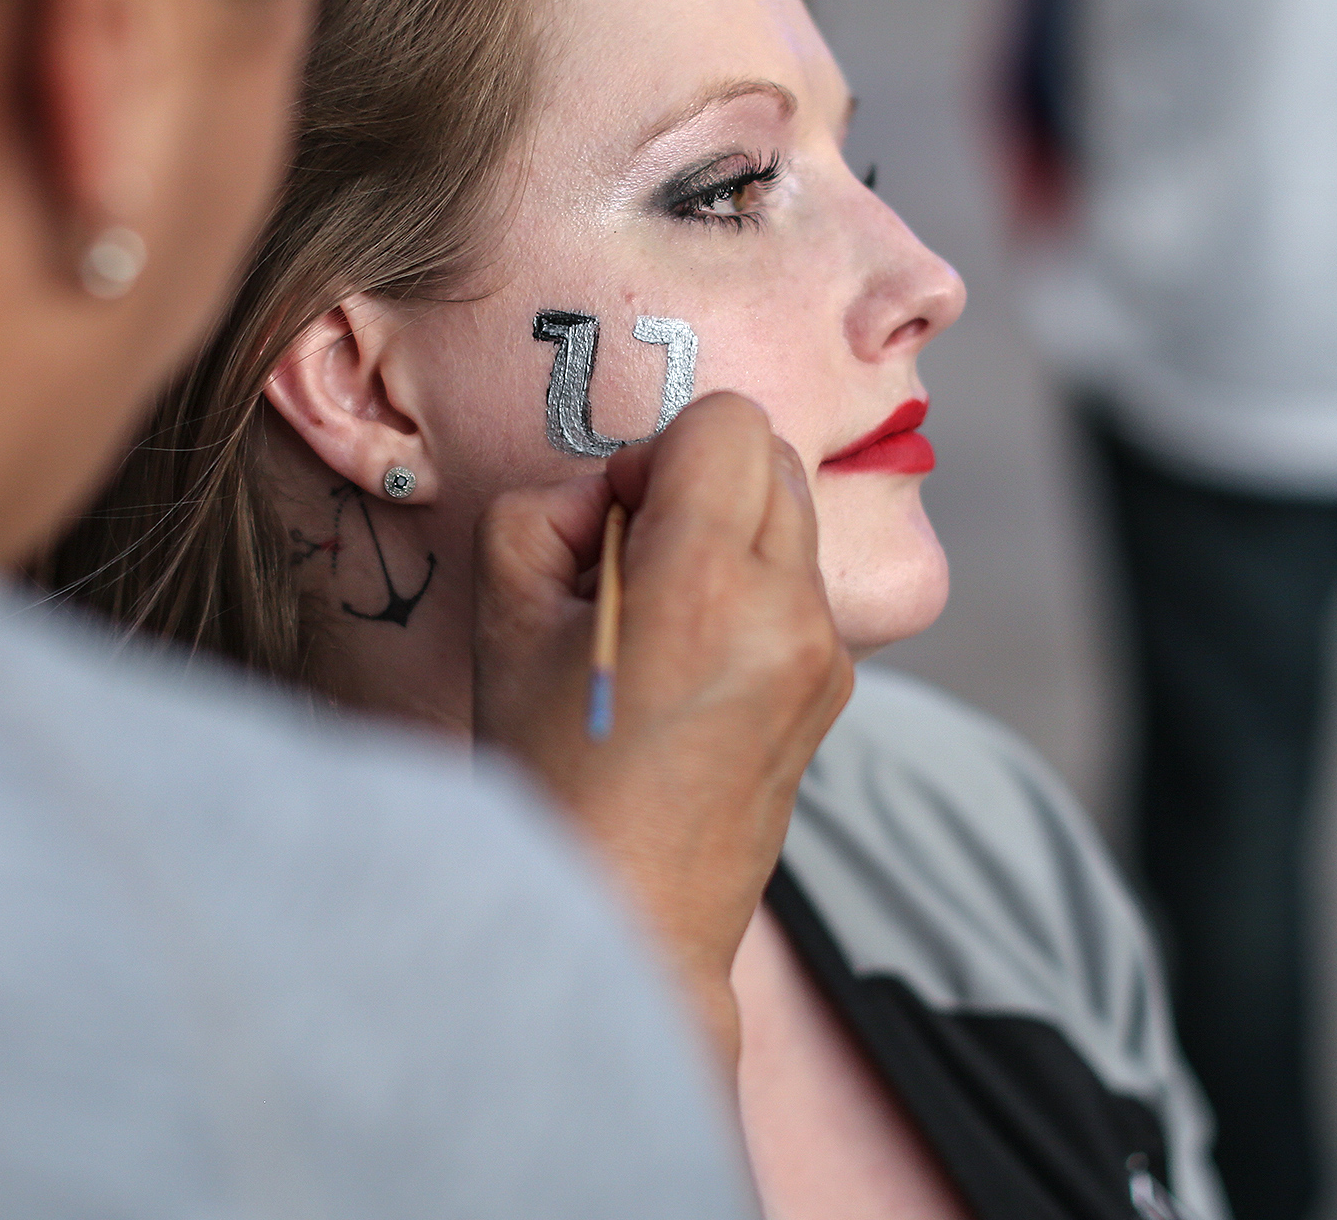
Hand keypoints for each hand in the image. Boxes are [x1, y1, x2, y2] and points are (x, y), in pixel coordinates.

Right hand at [473, 391, 852, 1073]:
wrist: (626, 916)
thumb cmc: (550, 776)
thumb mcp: (502, 618)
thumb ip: (547, 510)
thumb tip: (614, 493)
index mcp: (705, 582)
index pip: (727, 420)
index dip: (655, 453)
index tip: (612, 526)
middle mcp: (787, 610)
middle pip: (770, 456)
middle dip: (697, 484)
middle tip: (629, 566)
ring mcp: (825, 653)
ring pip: (790, 518)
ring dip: (727, 535)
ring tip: (659, 626)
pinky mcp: (834, 688)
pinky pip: (799, 587)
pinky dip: (749, 594)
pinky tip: (690, 670)